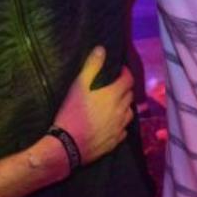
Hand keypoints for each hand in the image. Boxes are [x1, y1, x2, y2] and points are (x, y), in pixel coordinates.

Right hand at [53, 47, 133, 165]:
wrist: (67, 147)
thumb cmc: (71, 113)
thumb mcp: (78, 86)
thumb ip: (92, 66)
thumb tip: (102, 49)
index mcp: (114, 95)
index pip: (128, 79)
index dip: (125, 73)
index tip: (120, 71)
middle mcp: (121, 110)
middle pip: (130, 95)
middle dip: (125, 88)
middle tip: (115, 86)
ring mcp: (119, 127)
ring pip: (129, 113)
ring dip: (125, 106)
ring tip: (116, 104)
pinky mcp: (115, 141)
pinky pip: (123, 130)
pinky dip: (121, 124)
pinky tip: (113, 123)